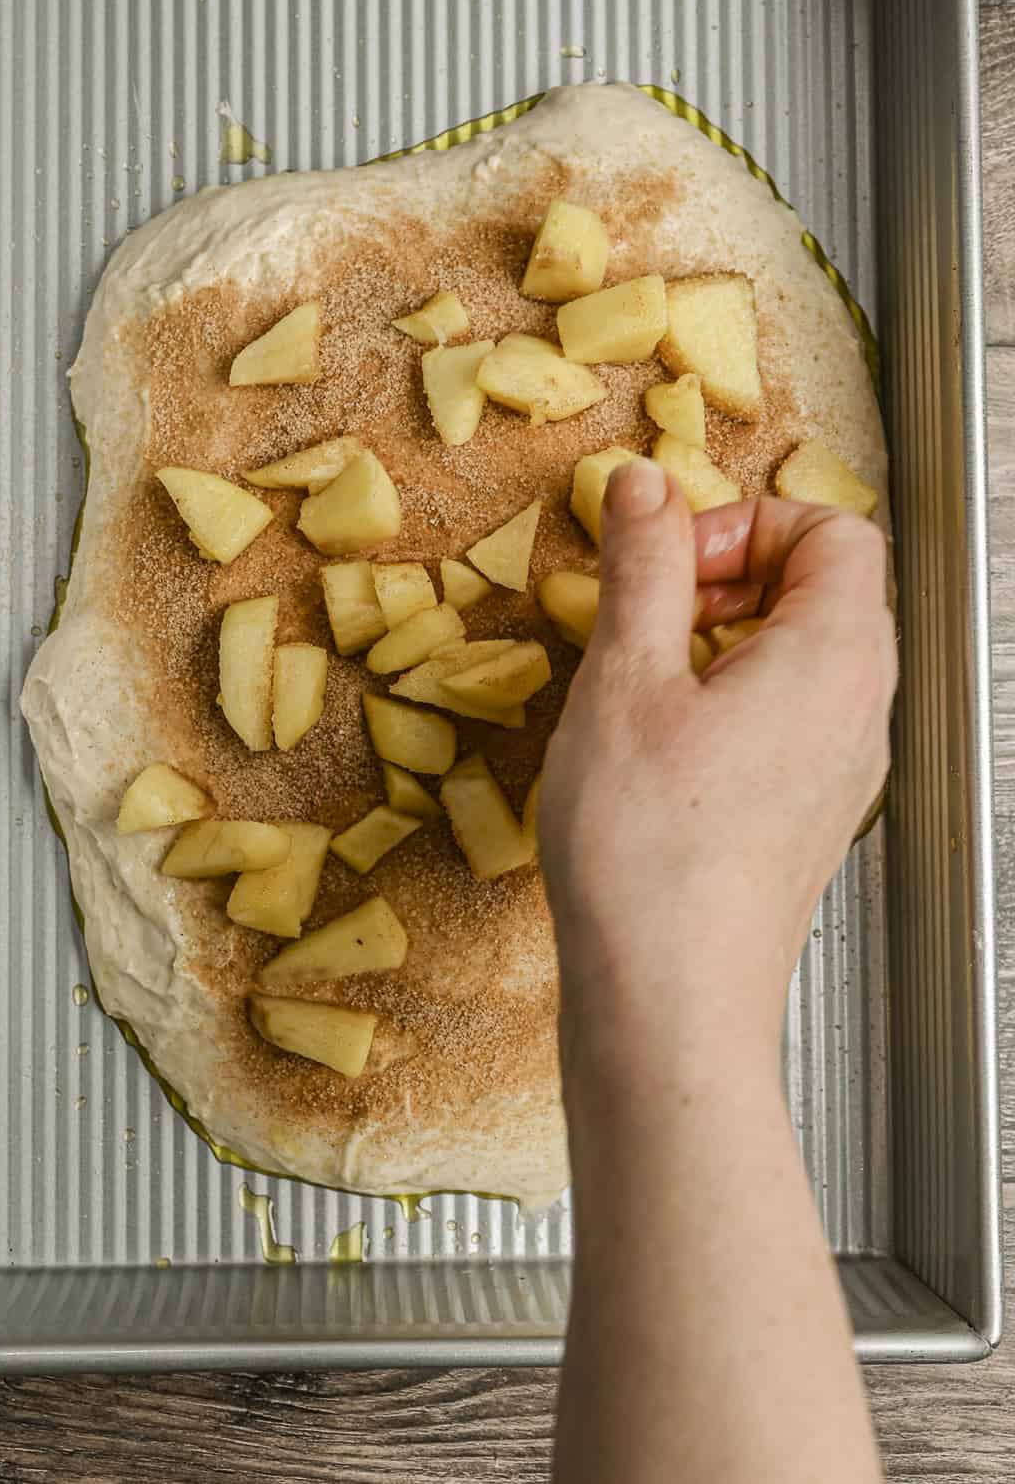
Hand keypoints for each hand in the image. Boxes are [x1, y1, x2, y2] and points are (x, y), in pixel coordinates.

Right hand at [538, 458, 896, 1066]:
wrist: (669, 1001)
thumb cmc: (649, 853)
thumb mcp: (627, 678)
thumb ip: (645, 566)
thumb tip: (645, 486)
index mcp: (835, 657)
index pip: (836, 531)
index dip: (747, 524)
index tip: (672, 561)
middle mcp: (860, 711)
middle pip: (826, 589)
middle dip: (730, 576)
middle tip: (651, 614)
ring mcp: (844, 770)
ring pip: (804, 656)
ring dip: (722, 639)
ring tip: (645, 681)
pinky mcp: (812, 816)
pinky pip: (790, 718)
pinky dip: (729, 700)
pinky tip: (658, 745)